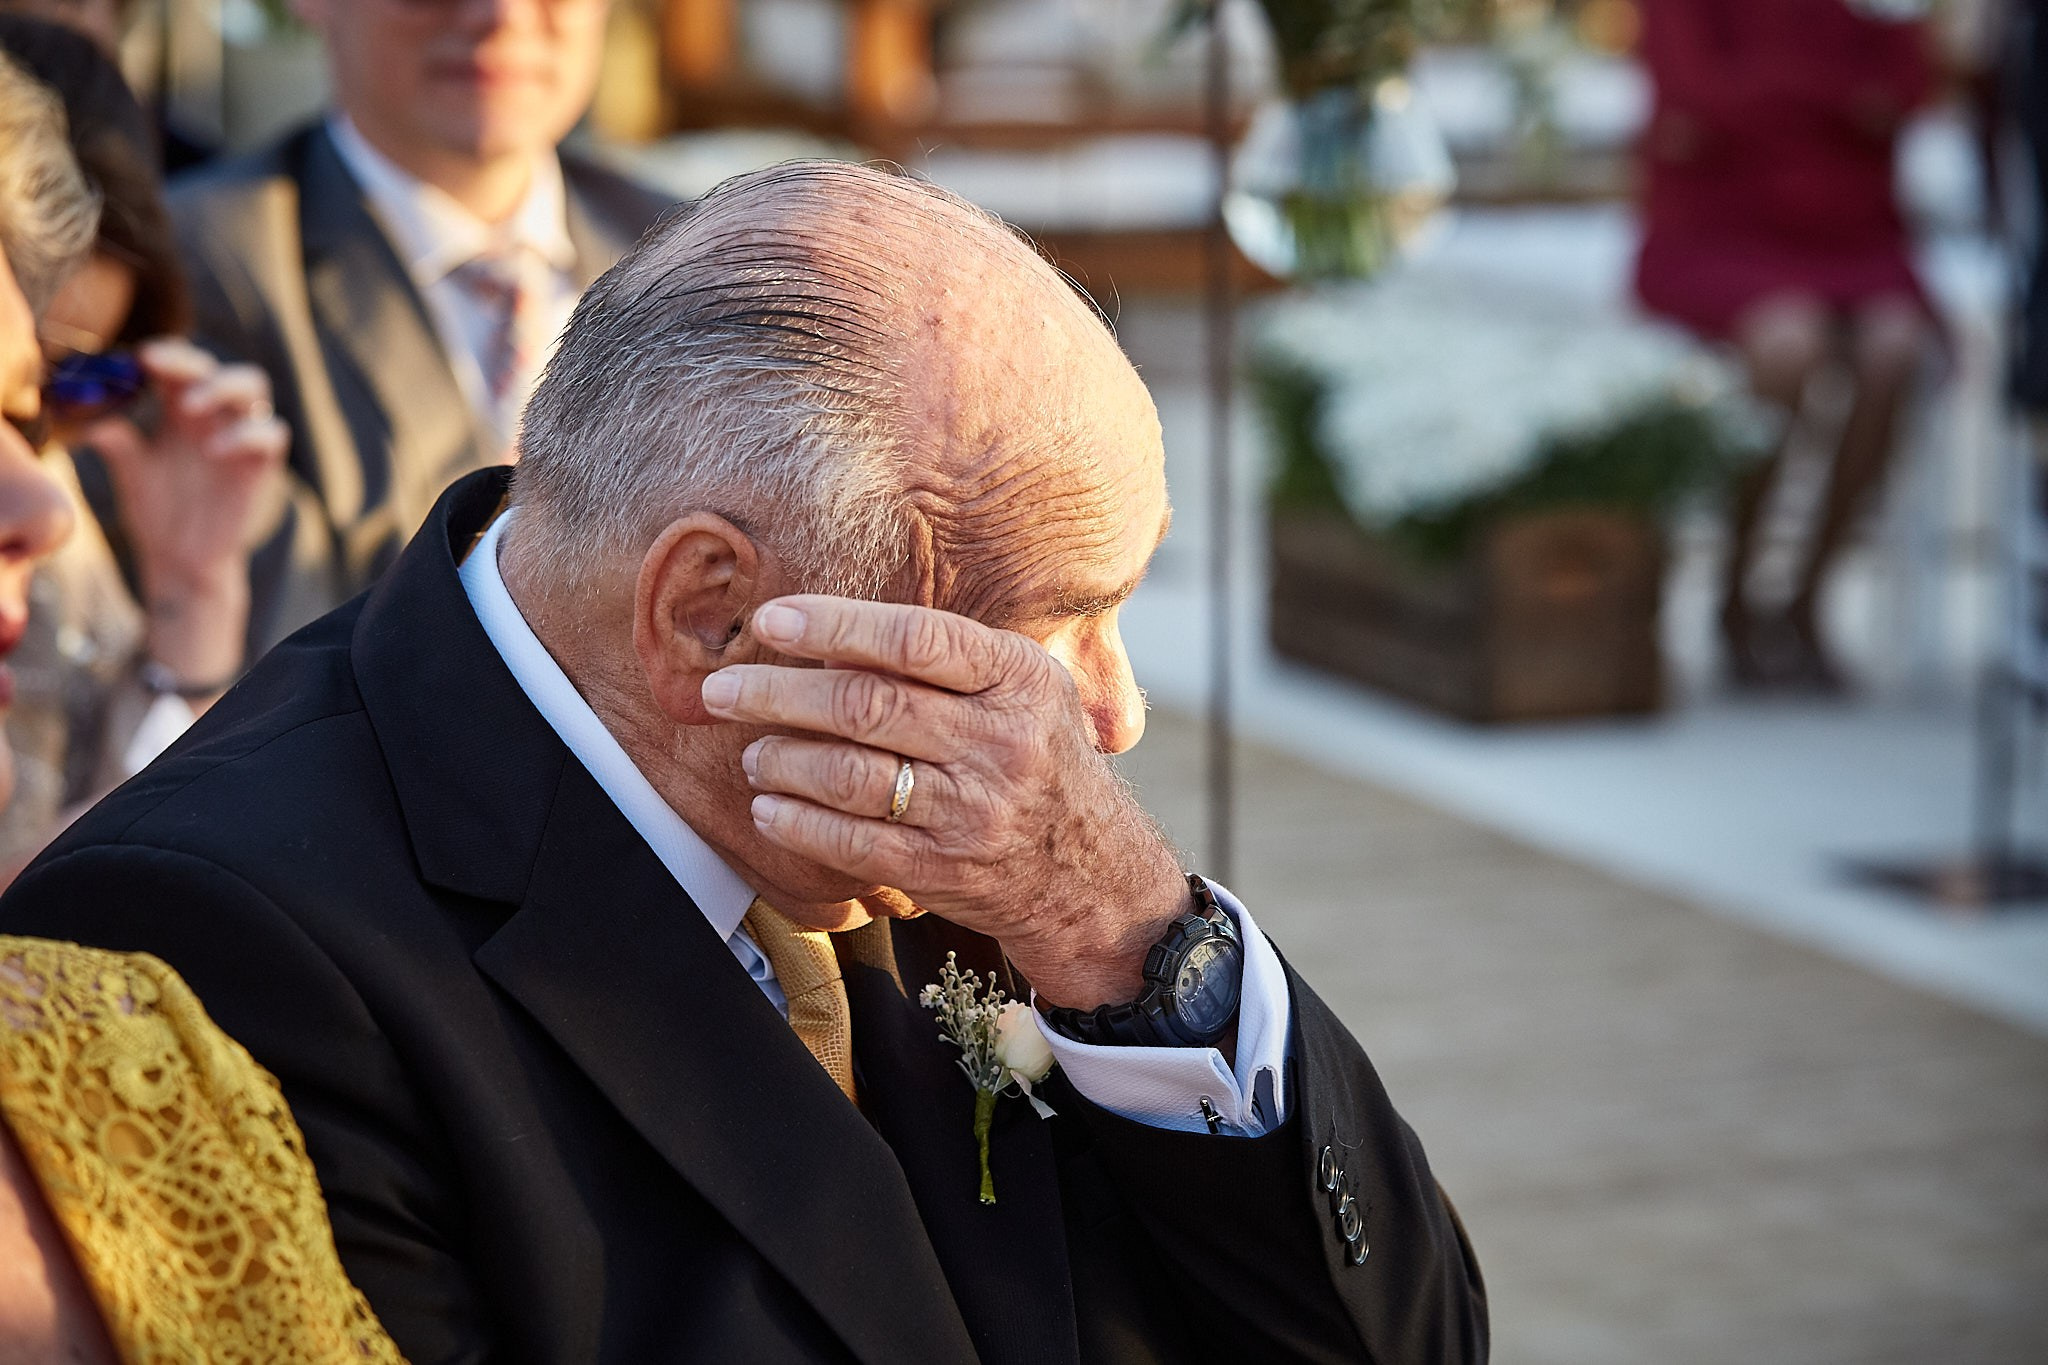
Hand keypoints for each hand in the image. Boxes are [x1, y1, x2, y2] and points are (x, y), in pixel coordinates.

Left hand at [85, 339, 286, 692]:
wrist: (181, 559)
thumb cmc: (157, 511)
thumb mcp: (131, 473)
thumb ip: (119, 444)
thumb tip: (91, 423)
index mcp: (181, 410)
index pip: (182, 364)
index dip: (167, 354)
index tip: (140, 357)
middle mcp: (215, 417)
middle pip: (219, 366)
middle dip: (192, 363)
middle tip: (160, 370)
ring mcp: (241, 438)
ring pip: (254, 387)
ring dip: (222, 387)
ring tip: (188, 406)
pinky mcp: (260, 465)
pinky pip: (271, 433)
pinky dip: (246, 433)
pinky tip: (214, 450)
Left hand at [700, 595, 1187, 1008]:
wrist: (1093, 877)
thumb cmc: (1040, 762)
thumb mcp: (1028, 691)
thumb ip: (950, 659)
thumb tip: (831, 637)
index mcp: (1019, 678)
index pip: (916, 638)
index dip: (835, 624)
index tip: (770, 620)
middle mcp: (1001, 741)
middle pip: (868, 705)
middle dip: (779, 693)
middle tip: (722, 690)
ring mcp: (974, 811)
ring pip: (852, 775)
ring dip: (783, 760)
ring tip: (751, 750)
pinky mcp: (946, 869)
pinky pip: (853, 843)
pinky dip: (799, 823)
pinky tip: (768, 807)